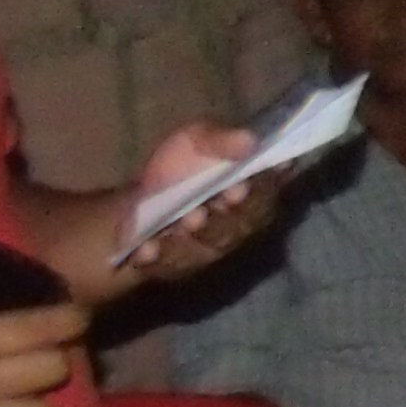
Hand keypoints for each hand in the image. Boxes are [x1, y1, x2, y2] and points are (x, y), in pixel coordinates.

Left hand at [115, 122, 279, 282]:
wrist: (136, 196)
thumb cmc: (178, 164)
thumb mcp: (194, 139)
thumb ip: (220, 140)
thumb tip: (250, 140)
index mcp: (250, 190)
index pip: (269, 192)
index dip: (262, 190)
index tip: (242, 184)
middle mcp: (239, 224)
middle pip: (244, 227)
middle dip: (227, 217)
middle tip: (210, 205)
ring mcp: (209, 248)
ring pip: (211, 249)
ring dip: (196, 237)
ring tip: (182, 222)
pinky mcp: (179, 266)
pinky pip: (173, 266)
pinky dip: (160, 257)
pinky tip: (147, 249)